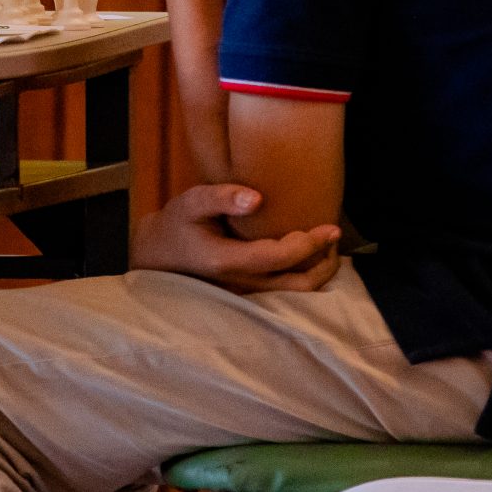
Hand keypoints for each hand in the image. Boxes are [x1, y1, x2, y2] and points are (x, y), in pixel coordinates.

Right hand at [132, 184, 340, 292]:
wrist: (157, 255)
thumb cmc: (176, 225)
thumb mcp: (189, 202)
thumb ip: (221, 197)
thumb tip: (257, 198)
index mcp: (228, 261)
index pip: (280, 257)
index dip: (309, 244)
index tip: (329, 228)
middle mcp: (242, 283)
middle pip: (298, 284)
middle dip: (324, 262)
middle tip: (333, 235)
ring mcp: (246, 293)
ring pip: (296, 293)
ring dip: (319, 272)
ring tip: (328, 247)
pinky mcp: (250, 294)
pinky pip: (287, 290)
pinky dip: (305, 274)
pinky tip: (309, 255)